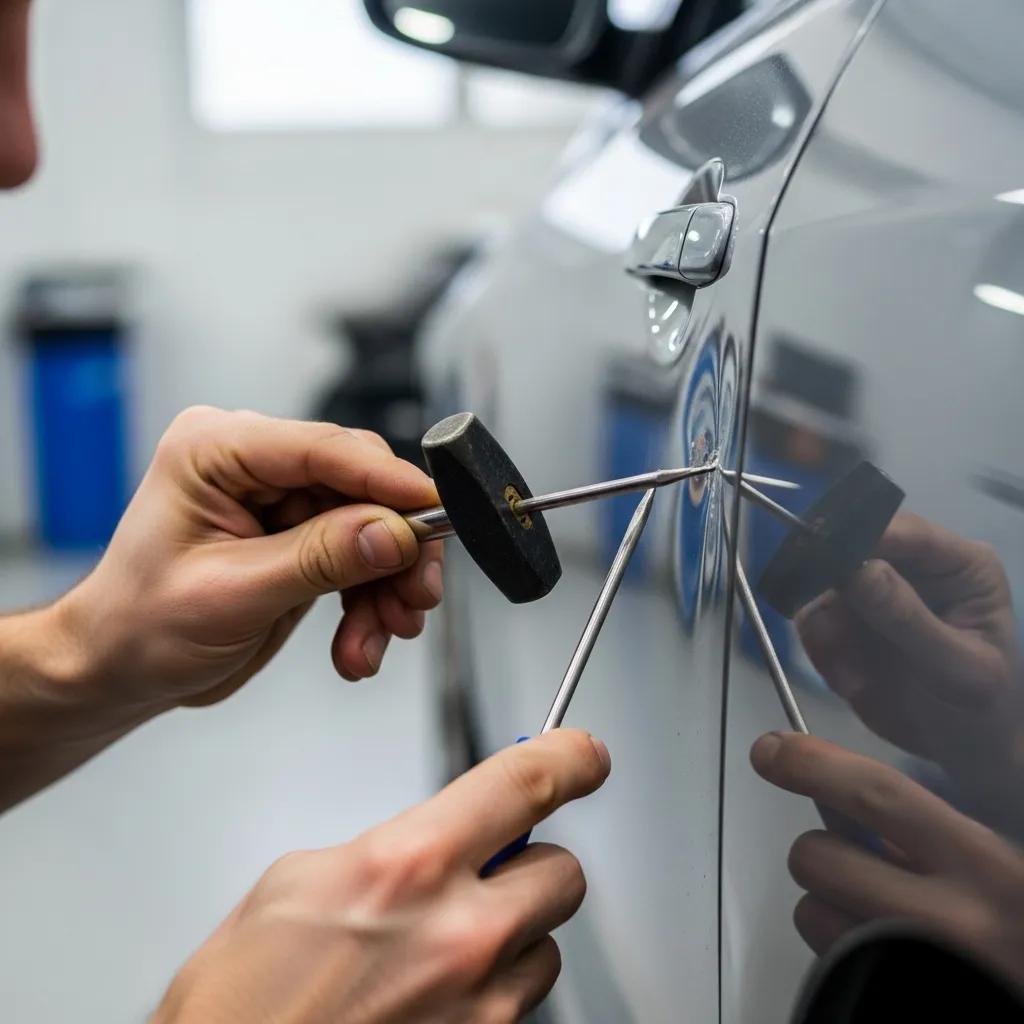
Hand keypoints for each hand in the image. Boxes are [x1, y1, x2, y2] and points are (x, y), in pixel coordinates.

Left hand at [58, 406, 443, 710]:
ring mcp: (280, 500)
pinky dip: (370, 604)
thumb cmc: (142, 628)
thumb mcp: (233, 595)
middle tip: (415, 600)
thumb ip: (319, 559)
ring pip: (372, 526)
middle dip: (394, 549)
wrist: (121, 669)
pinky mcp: (300, 536)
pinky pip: (360, 558)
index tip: (437, 510)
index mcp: (216, 449)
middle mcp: (253, 463)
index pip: (321, 447)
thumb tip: (395, 533)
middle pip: (360, 485)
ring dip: (387, 587)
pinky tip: (358, 646)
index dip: (386, 480)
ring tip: (379, 639)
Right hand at [153, 729, 611, 1023]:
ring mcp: (479, 1005)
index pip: (526, 783)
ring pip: (548, 944)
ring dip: (514, 934)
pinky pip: (521, 1003)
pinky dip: (494, 989)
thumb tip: (438, 838)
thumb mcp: (301, 879)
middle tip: (492, 868)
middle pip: (564, 869)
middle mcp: (460, 934)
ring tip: (448, 946)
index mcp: (409, 864)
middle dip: (533, 861)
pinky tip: (439, 991)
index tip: (584, 754)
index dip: (570, 757)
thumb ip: (390, 846)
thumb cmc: (242, 998)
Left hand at [751, 732, 1023, 989]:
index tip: (771, 750)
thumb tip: (836, 799)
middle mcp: (946, 917)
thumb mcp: (993, 864)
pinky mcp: (885, 1000)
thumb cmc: (1016, 919)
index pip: (877, 793)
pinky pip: (830, 959)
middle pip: (819, 857)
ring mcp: (911, 966)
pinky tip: (881, 951)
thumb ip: (928, 832)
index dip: (813, 765)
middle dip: (815, 854)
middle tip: (842, 862)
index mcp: (979, 862)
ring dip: (827, 908)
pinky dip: (842, 949)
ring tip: (871, 915)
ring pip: (811, 914)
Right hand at [794, 512, 1022, 823]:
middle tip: (833, 636)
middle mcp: (913, 566)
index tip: (823, 558)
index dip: (861, 538)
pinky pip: (811, 621)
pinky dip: (822, 654)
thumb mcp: (955, 670)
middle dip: (834, 592)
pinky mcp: (845, 619)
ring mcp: (873, 590)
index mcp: (959, 564)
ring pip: (821, 586)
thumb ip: (908, 619)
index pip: (904, 531)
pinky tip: (851, 682)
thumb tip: (856, 569)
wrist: (961, 751)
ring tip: (854, 679)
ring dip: (829, 635)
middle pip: (851, 547)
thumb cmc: (978, 710)